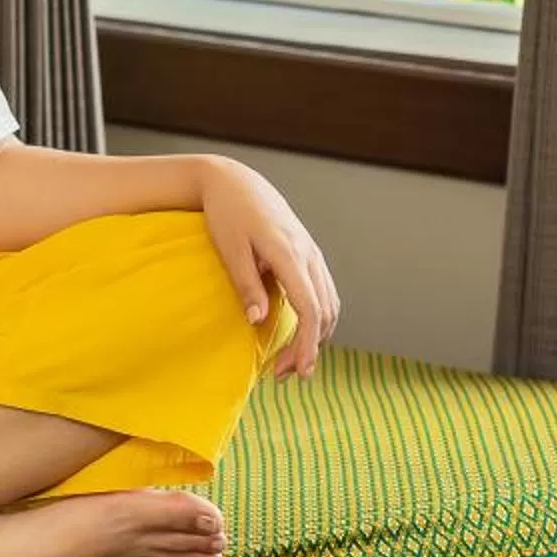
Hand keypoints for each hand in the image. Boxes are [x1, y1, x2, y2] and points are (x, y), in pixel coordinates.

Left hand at [198, 158, 339, 379]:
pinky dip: (318, 317)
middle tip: (283, 375)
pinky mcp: (309, 253)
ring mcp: (312, 252)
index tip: (300, 371)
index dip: (307, 343)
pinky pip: (324, 291)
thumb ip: (246, 284)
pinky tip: (302, 333)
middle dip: (308, 348)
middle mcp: (308, 254)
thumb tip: (258, 321)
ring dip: (315, 335)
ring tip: (290, 361)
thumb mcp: (230, 248)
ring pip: (329, 303)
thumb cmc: (227, 214)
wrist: (235, 181)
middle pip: (322, 312)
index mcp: (288, 253)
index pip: (309, 308)